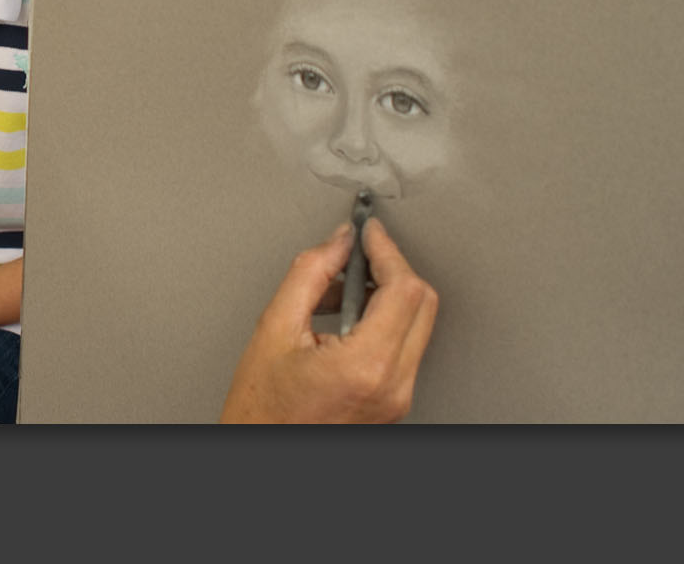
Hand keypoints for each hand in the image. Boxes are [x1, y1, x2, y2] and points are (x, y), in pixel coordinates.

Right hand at [220, 218, 438, 423]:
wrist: (263, 452)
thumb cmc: (261, 411)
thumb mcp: (273, 329)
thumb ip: (309, 273)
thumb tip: (338, 241)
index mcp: (365, 366)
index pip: (403, 289)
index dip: (387, 250)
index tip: (369, 231)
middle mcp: (392, 386)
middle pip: (422, 304)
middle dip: (391, 269)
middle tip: (356, 254)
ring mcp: (398, 398)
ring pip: (418, 324)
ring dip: (385, 296)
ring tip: (336, 295)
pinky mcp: (395, 402)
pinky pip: (405, 347)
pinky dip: (383, 322)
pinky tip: (344, 320)